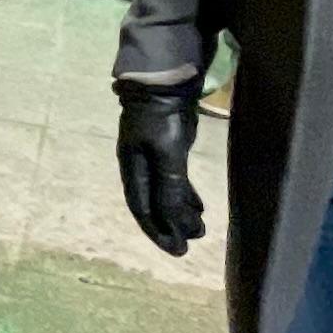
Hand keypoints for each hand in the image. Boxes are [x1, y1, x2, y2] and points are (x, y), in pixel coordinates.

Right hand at [115, 80, 206, 256]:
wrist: (164, 82)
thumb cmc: (162, 119)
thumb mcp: (167, 155)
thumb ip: (170, 189)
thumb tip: (175, 224)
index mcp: (132, 170)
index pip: (143, 210)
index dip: (159, 232)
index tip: (177, 250)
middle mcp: (138, 168)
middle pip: (153, 205)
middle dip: (170, 226)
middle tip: (190, 244)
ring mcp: (152, 157)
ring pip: (165, 193)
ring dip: (180, 212)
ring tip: (199, 228)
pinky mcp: (168, 148)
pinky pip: (174, 180)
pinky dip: (184, 195)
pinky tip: (197, 206)